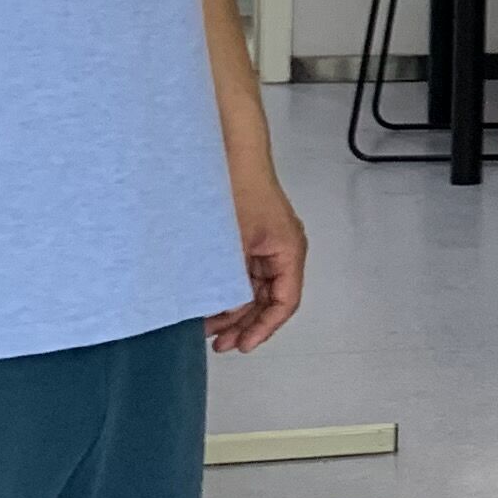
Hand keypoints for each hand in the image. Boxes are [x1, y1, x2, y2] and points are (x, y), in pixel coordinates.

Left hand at [211, 160, 306, 351]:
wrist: (229, 152)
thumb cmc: (236, 190)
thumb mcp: (232, 244)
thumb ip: (231, 281)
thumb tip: (225, 313)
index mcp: (288, 251)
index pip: (285, 301)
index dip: (264, 327)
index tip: (243, 344)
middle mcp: (282, 251)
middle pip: (270, 299)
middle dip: (245, 323)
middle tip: (220, 343)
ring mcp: (266, 245)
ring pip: (255, 288)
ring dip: (234, 308)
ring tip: (208, 327)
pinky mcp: (250, 239)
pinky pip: (244, 273)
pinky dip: (229, 289)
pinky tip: (209, 300)